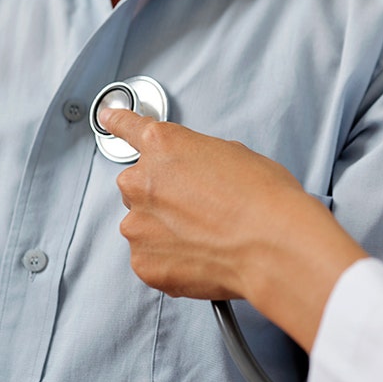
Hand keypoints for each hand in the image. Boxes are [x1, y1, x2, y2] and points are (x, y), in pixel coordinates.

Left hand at [100, 108, 367, 350]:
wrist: (273, 247)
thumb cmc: (264, 199)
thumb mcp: (235, 156)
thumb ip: (199, 160)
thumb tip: (195, 175)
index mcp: (164, 146)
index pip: (128, 127)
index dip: (118, 122)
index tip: (109, 118)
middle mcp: (142, 182)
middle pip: (139, 186)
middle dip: (163, 196)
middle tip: (201, 208)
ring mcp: (138, 225)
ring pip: (143, 225)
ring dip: (166, 230)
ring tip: (207, 237)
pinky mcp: (144, 263)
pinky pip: (151, 258)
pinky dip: (171, 260)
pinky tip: (203, 257)